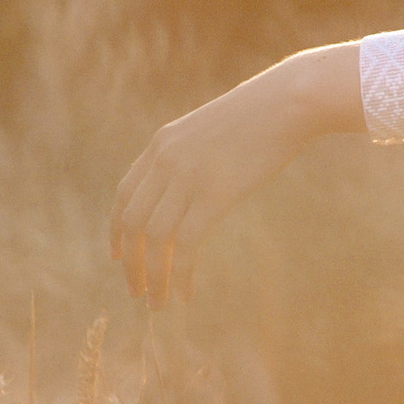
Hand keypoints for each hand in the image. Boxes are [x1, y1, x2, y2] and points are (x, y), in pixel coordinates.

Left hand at [110, 62, 321, 305]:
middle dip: (130, 262)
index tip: (116, 256)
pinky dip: (181, 274)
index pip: (124, 194)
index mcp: (161, 143)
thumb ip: (189, 155)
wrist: (288, 100)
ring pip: (155, 239)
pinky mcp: (216, 192)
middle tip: (136, 291)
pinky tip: (185, 293)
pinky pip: (187, 244)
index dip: (115, 230)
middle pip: (132, 222)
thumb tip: (184, 188)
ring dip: (152, 277)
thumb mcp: (209, 130)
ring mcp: (189, 175)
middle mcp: (166, 160)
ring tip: (157, 303)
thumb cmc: (259, 115)